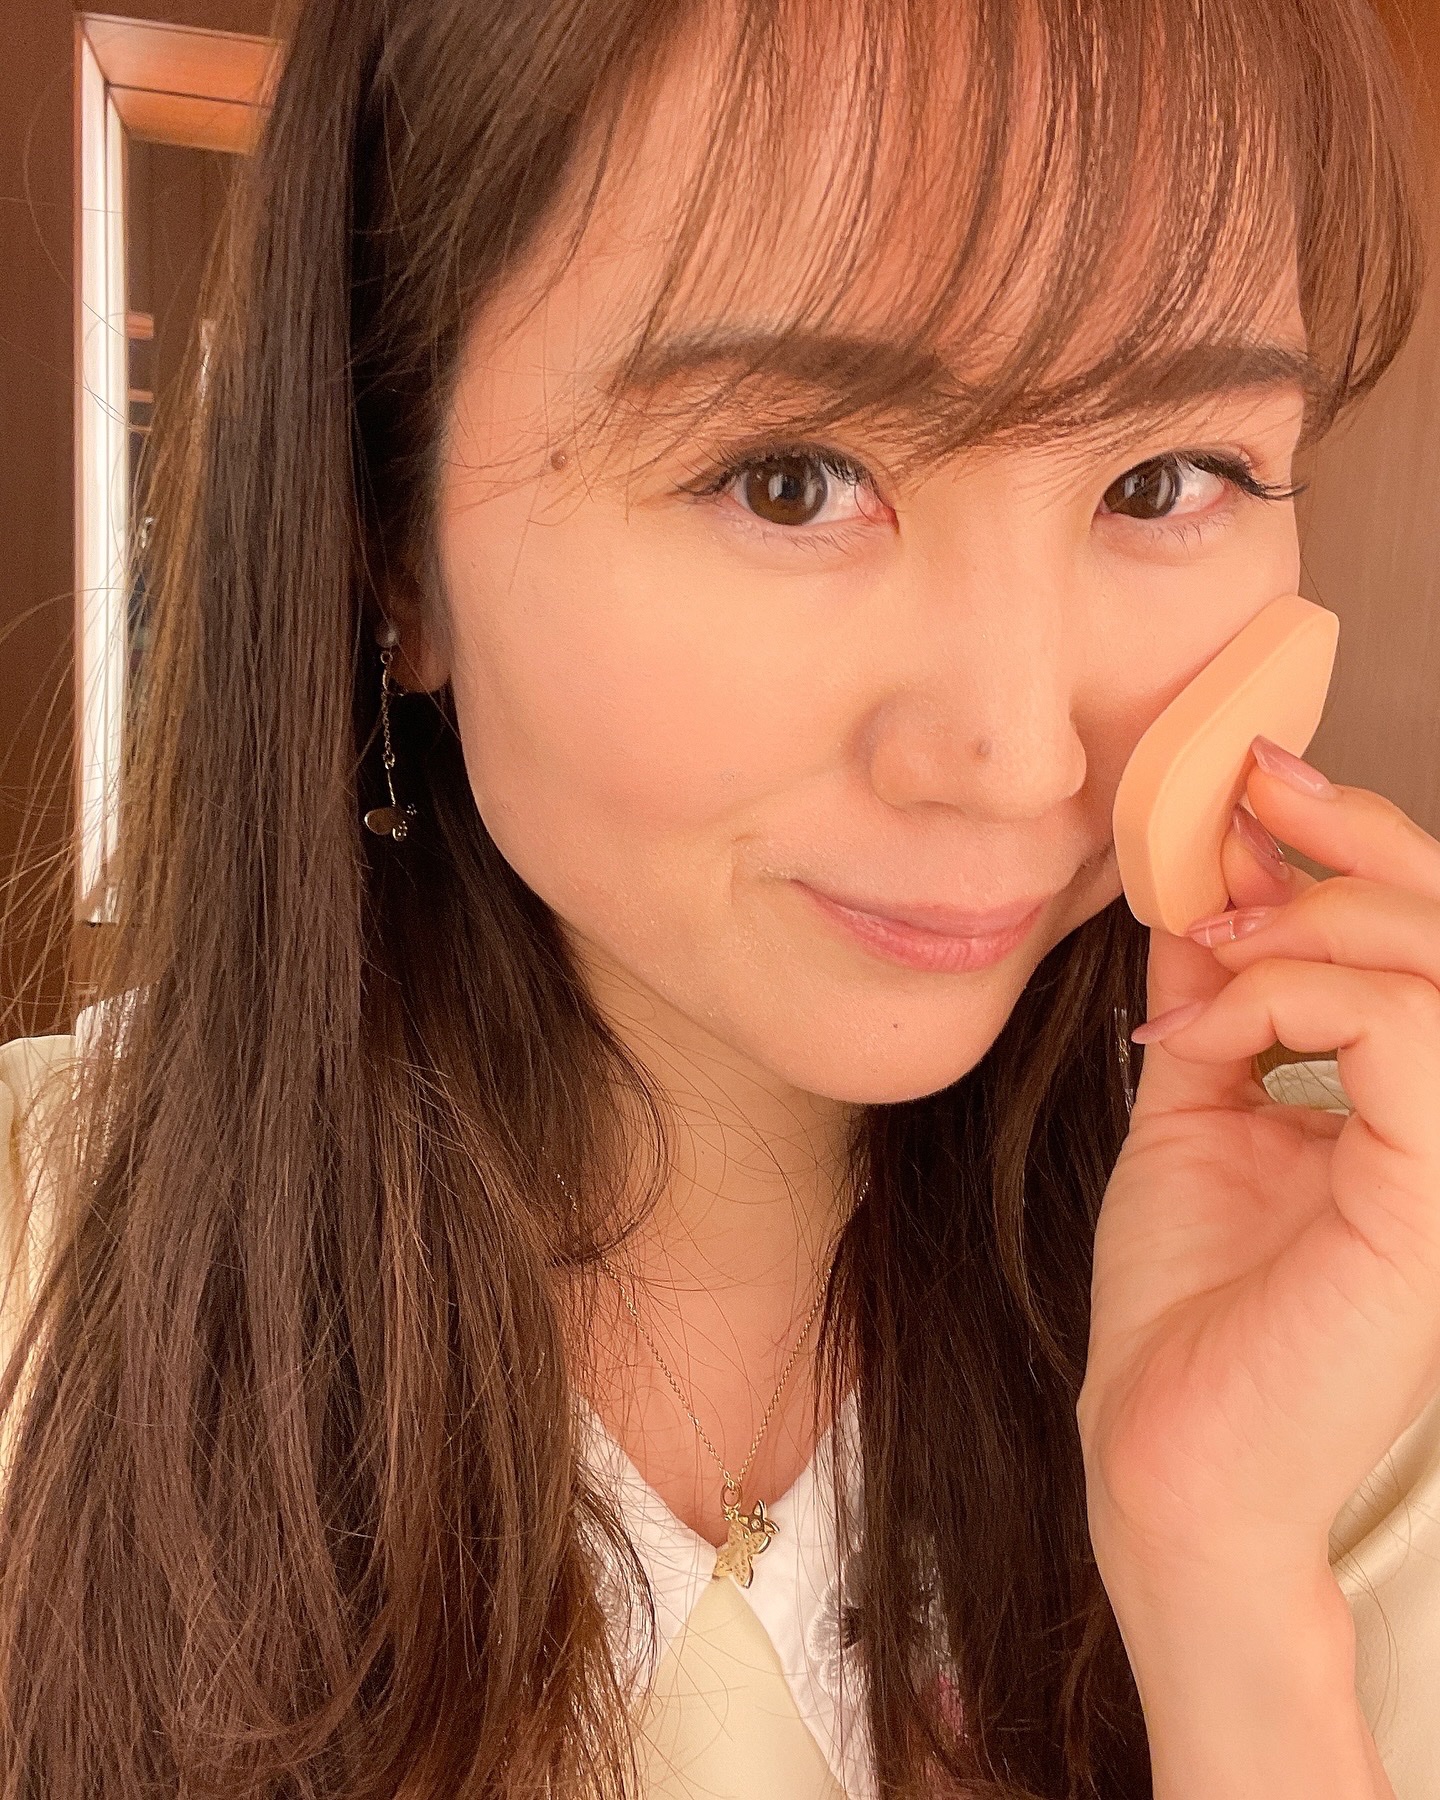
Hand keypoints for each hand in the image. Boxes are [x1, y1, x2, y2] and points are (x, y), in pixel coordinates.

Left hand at [1077, 736, 1439, 1583]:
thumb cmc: (1187, 1304)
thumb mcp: (1197, 1106)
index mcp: (1420, 1105)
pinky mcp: (1435, 1197)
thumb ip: (1218, 1001)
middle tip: (1246, 794)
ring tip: (1205, 944)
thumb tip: (1201, 886)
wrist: (1166, 1450)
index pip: (1430, 941)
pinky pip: (1406, 1028)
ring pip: (1438, 960)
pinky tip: (1200, 1041)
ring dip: (1306, 921)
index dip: (1356, 842)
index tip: (1251, 780)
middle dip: (1353, 835)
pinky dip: (1289, 997)